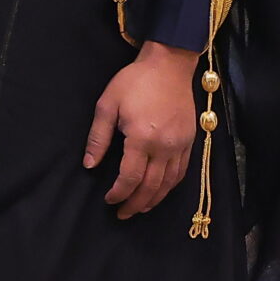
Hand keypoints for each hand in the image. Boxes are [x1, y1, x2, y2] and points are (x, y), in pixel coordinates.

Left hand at [84, 40, 201, 219]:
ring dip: (154, 200)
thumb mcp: (107, 105)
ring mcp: (180, 146)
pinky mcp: (190, 142)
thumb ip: (98, 138)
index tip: (108, 200)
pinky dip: (171, 186)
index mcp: (142, 138)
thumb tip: (89, 165)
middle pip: (151, 186)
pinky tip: (160, 191)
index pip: (130, 177)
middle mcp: (165, 147)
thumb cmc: (133, 82)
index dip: (119, 193)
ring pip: (169, 183)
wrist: (168, 66)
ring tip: (140, 209)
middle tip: (122, 214)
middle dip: (135, 203)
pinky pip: (182, 172)